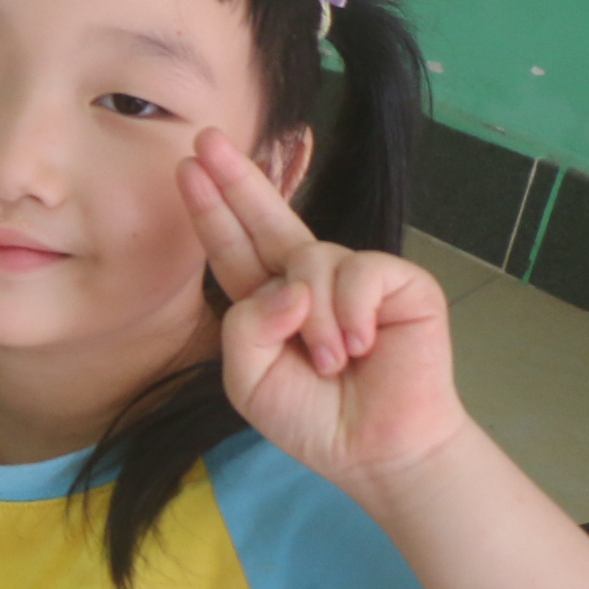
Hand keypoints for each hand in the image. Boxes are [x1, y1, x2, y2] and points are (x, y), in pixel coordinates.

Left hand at [183, 127, 470, 493]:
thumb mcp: (248, 379)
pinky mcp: (402, 282)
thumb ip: (245, 327)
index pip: (233, 246)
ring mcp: (355, 277)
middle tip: (205, 140)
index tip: (186, 169)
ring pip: (312, 260)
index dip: (212, 209)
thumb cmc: (310, 416)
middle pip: (269, 218)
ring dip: (314, 320)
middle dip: (237, 179)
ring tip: (331, 362)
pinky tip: (362, 346)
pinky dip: (352, 313)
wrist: (373, 449)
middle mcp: (309, 280)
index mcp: (268, 300)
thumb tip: (289, 285)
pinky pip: (361, 273)